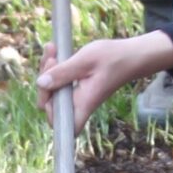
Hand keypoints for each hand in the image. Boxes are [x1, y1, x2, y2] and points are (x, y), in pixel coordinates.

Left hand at [38, 31, 172, 126]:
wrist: (131, 55)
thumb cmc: (114, 58)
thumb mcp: (86, 59)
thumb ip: (63, 72)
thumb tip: (41, 83)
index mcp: (84, 102)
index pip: (62, 123)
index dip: (50, 112)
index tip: (50, 87)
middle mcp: (79, 102)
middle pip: (51, 105)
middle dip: (44, 81)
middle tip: (52, 57)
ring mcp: (78, 95)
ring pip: (52, 91)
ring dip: (47, 70)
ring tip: (53, 49)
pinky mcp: (76, 86)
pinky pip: (58, 81)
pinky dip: (54, 67)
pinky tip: (56, 50)